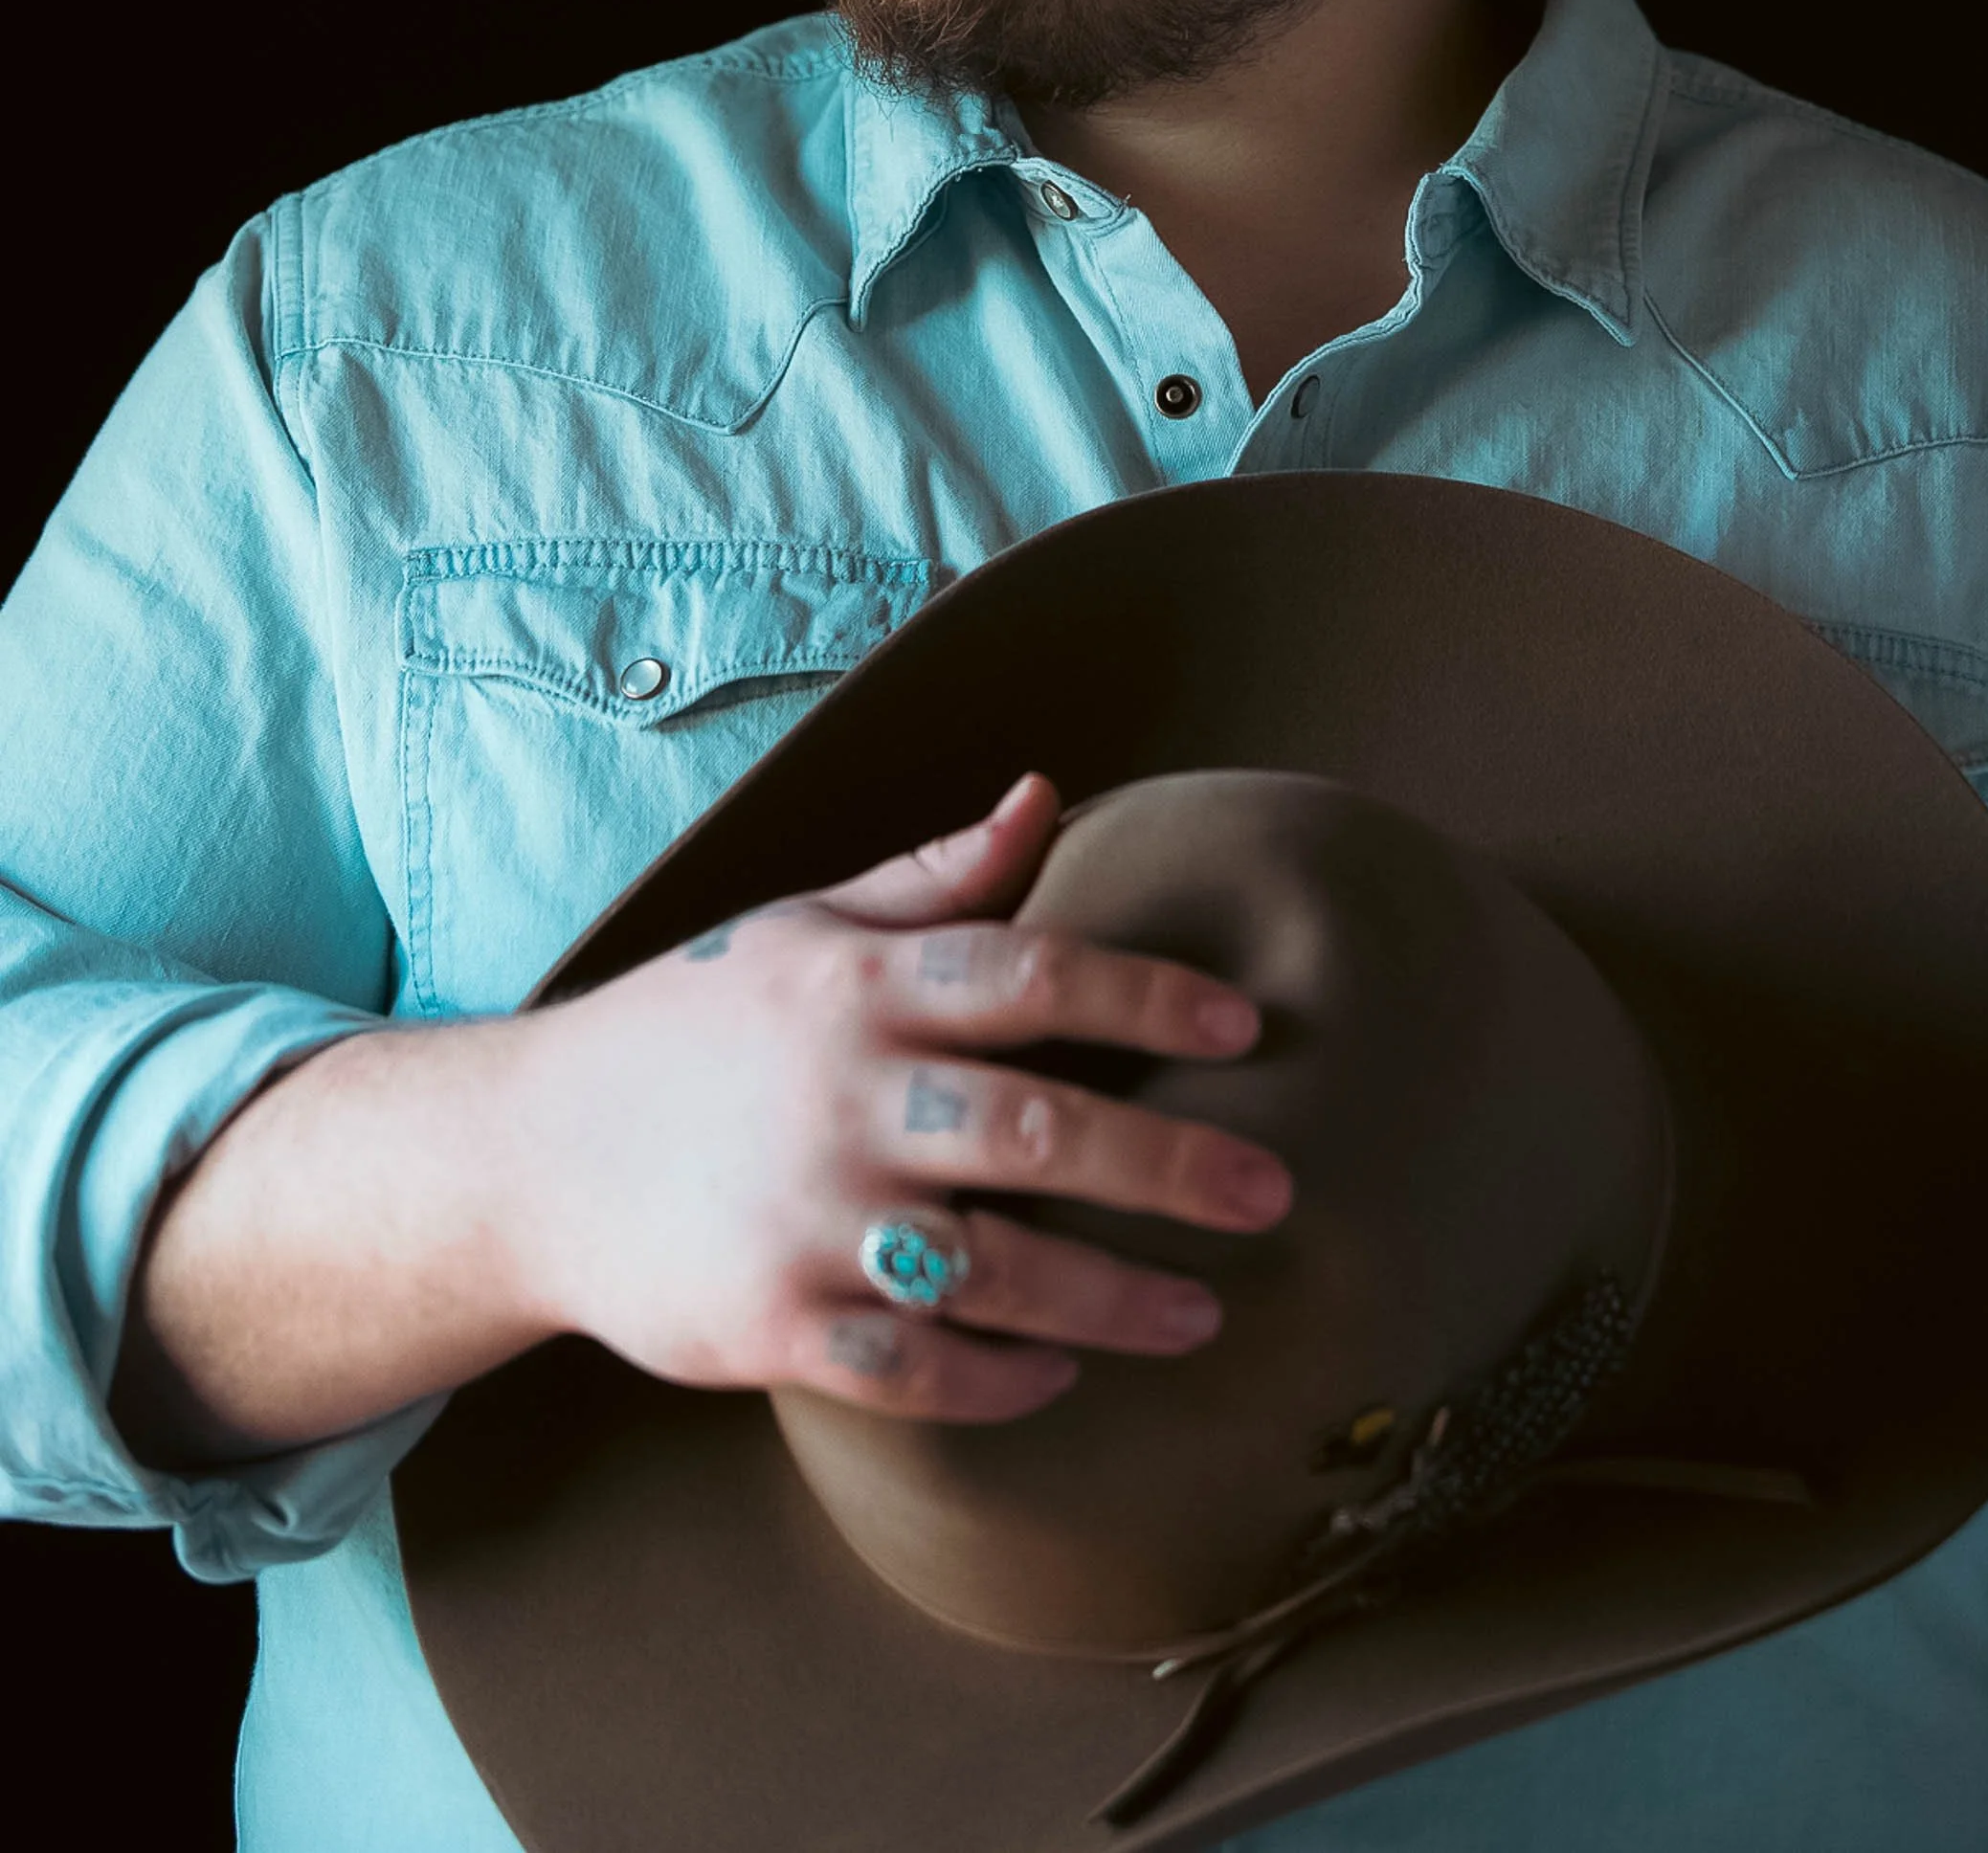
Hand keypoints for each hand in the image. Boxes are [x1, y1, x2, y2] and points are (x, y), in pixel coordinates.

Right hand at [507, 772, 1290, 1421]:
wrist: (527, 1154)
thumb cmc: (691, 1027)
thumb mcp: (803, 925)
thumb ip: (935, 877)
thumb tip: (1048, 795)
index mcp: (857, 985)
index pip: (1029, 972)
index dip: (1147, 991)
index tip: (1245, 1025)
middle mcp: (840, 1095)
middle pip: (1036, 1128)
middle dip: (1171, 1164)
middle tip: (1274, 1190)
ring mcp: (804, 1217)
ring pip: (994, 1267)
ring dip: (1114, 1297)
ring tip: (1202, 1311)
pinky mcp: (771, 1325)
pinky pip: (915, 1366)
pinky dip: (999, 1377)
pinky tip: (1061, 1372)